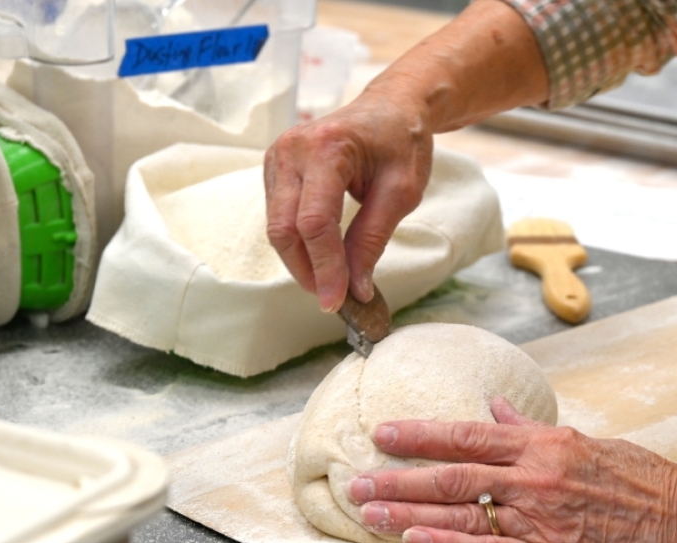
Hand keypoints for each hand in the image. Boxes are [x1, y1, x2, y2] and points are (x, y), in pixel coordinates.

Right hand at [264, 90, 432, 311]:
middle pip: (284, 228)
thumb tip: (356, 288)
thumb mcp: (402, 192)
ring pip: (276, 226)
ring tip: (331, 282)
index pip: (315, 222)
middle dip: (307, 271)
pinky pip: (278, 215)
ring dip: (300, 261)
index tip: (338, 301)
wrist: (391, 106)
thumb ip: (373, 239)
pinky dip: (297, 243)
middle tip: (333, 300)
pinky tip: (320, 257)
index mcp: (327, 147)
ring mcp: (277, 156)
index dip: (324, 267)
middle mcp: (292, 149)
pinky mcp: (275, 167)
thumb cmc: (401, 142)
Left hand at [346, 397, 676, 542]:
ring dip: (409, 510)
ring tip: (369, 512)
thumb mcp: (582, 440)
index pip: (466, 433)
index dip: (419, 434)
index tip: (383, 434)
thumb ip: (531, 428)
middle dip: (398, 477)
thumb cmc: (637, 477)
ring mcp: (539, 516)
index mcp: (541, 444)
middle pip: (451, 473)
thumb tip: (496, 409)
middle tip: (357, 481)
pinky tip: (416, 540)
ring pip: (461, 510)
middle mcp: (533, 476)